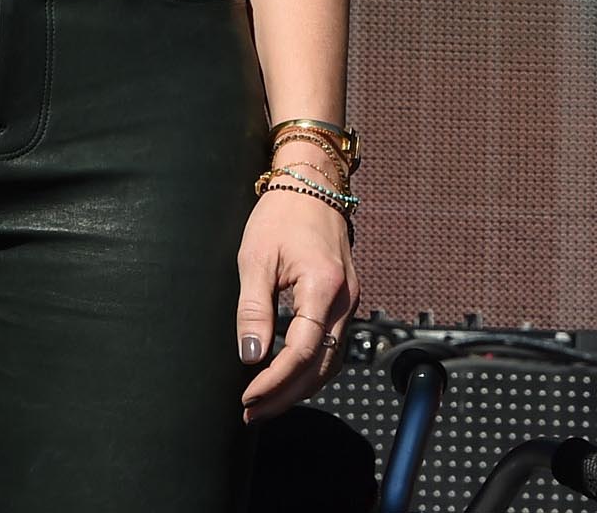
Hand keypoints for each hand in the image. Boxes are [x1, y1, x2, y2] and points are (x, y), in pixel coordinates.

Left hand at [236, 182, 356, 422]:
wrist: (311, 184)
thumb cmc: (281, 215)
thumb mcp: (255, 259)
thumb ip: (254, 310)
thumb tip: (250, 356)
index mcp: (323, 287)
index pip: (303, 351)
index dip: (275, 380)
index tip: (247, 396)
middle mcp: (345, 298)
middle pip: (322, 365)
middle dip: (286, 394)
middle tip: (251, 412)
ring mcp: (350, 299)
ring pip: (331, 360)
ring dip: (299, 386)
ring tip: (265, 402)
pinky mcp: (344, 299)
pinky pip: (333, 345)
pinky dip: (310, 367)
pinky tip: (285, 375)